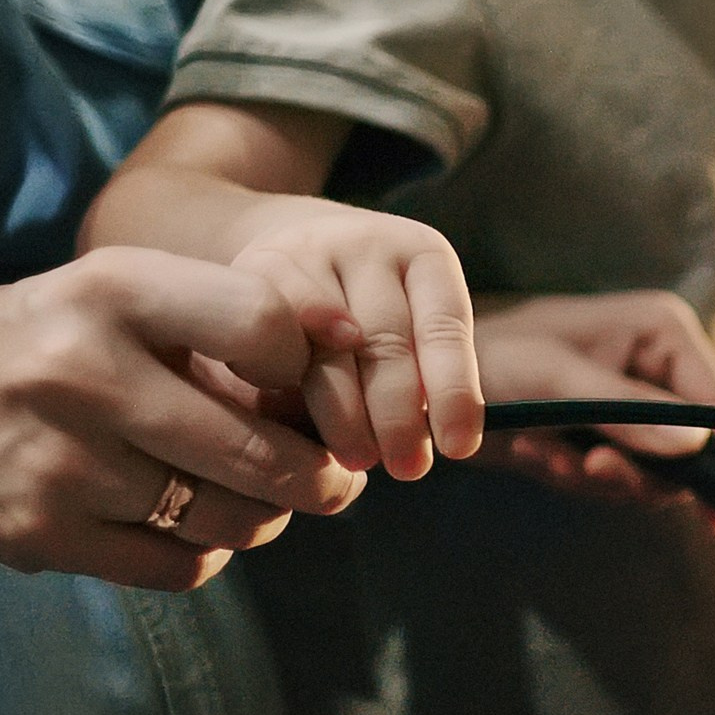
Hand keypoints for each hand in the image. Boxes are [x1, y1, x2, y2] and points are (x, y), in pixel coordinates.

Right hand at [0, 247, 368, 591]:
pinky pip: (175, 567)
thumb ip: (228, 314)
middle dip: (316, 477)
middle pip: (256, 449)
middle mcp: (83, 369)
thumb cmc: (50, 340)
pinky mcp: (38, 533)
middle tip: (335, 483)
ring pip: (223, 517)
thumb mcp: (123, 293)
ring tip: (268, 505)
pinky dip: (207, 556)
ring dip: (266, 520)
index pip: (266, 328)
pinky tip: (198, 532)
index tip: (302, 389)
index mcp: (114, 287)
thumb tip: (354, 344)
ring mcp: (57, 458)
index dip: (305, 367)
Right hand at [229, 199, 483, 479]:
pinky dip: (286, 384)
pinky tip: (296, 423)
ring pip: (326, 346)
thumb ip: (423, 378)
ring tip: (358, 460)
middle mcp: (369, 245)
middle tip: (407, 469)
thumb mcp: (410, 326)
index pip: (444, 326)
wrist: (301, 252)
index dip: (453, 390)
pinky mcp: (255, 268)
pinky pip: (271, 338)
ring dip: (345, 413)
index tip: (458, 447)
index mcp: (425, 256)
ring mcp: (308, 254)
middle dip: (398, 414)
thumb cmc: (370, 314)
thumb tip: (423, 449)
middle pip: (386, 340)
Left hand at [468, 290, 714, 512]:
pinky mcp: (606, 435)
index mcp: (661, 332)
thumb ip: (630, 413)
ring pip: (655, 472)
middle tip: (589, 467)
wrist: (431, 389)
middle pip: (693, 447)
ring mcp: (632, 405)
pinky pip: (619, 478)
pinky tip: (540, 455)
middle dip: (636, 468)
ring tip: (551, 456)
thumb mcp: (560, 381)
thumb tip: (700, 447)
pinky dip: (579, 476)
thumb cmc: (490, 360)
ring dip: (600, 475)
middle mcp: (657, 366)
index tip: (712, 510)